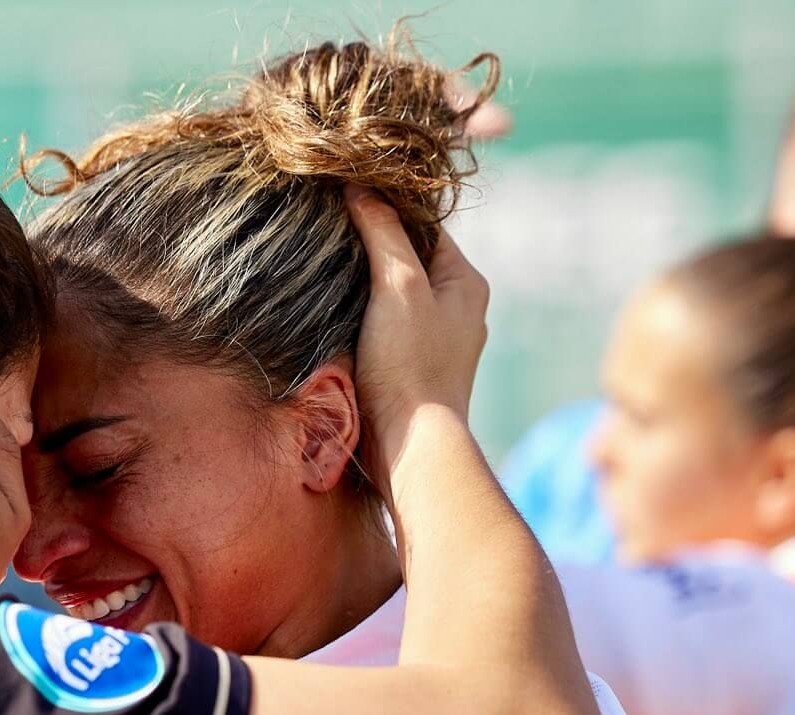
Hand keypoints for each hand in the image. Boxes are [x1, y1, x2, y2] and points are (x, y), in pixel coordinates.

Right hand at [342, 185, 489, 479]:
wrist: (411, 446)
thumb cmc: (410, 366)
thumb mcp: (398, 287)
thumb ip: (383, 233)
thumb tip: (361, 187)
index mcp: (466, 282)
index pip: (426, 226)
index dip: (388, 209)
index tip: (347, 198)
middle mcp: (459, 309)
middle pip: (411, 259)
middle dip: (374, 247)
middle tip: (331, 232)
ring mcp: (439, 341)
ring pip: (398, 294)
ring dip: (366, 284)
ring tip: (328, 271)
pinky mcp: (416, 368)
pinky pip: (390, 327)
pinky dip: (367, 317)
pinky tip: (339, 315)